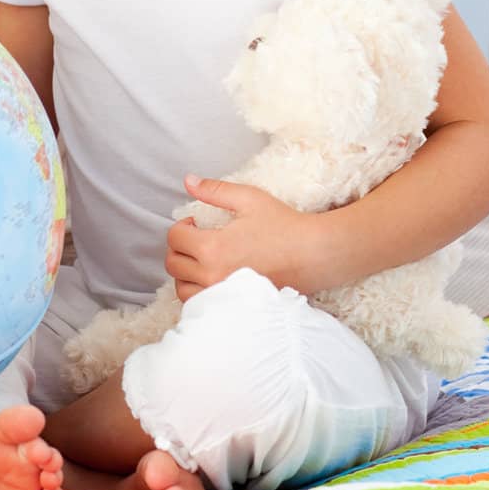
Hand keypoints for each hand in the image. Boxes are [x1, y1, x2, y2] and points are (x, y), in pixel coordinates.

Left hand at [165, 174, 328, 300]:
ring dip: (185, 273)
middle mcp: (213, 276)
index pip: (175, 238)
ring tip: (202, 260)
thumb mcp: (248, 199)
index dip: (182, 226)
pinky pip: (202, 305)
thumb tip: (188, 181)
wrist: (315, 255)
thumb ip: (214, 190)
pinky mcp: (235, 308)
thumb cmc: (284, 225)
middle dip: (180, 248)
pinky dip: (198, 292)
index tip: (196, 223)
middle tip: (197, 239)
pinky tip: (212, 278)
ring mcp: (224, 295)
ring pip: (183, 289)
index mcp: (213, 248)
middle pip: (173, 265)